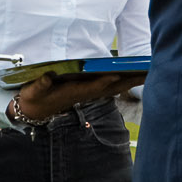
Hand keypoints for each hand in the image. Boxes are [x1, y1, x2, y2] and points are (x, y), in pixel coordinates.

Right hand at [15, 72, 134, 121]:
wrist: (37, 110)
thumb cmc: (35, 97)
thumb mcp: (33, 91)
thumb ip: (39, 85)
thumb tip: (46, 78)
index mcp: (72, 92)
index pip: (90, 88)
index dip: (103, 82)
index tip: (116, 75)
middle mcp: (86, 93)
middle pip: (110, 87)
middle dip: (127, 81)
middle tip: (145, 73)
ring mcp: (90, 93)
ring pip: (115, 87)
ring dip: (131, 81)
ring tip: (148, 72)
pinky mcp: (92, 91)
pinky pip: (113, 87)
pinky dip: (126, 81)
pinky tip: (137, 76)